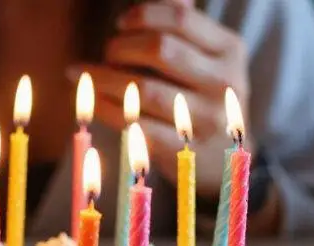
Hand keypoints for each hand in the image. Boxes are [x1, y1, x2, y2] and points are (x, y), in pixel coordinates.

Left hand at [75, 1, 249, 199]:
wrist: (224, 163)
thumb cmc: (203, 101)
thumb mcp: (208, 61)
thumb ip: (185, 28)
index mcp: (230, 52)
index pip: (181, 19)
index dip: (143, 15)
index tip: (120, 23)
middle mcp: (224, 84)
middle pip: (159, 48)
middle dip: (121, 46)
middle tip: (107, 53)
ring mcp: (205, 120)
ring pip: (142, 88)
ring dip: (103, 77)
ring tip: (83, 75)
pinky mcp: (181, 150)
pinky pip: (133, 123)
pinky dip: (104, 108)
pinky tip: (90, 101)